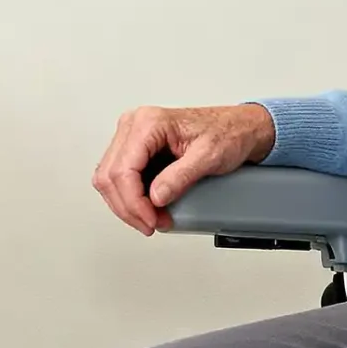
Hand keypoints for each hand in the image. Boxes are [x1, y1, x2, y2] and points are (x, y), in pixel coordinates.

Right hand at [92, 102, 275, 234]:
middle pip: (109, 177)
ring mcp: (131, 136)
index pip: (123, 170)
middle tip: (152, 224)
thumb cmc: (226, 133)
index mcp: (148, 123)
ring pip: (109, 180)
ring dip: (128, 206)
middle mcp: (134, 125)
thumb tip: (156, 197)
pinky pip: (120, 178)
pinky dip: (131, 198)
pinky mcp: (135, 149)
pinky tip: (149, 208)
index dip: (134, 202)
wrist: (237, 129)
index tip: (151, 220)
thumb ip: (180, 177)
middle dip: (129, 208)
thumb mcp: (209, 156)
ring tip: (153, 219)